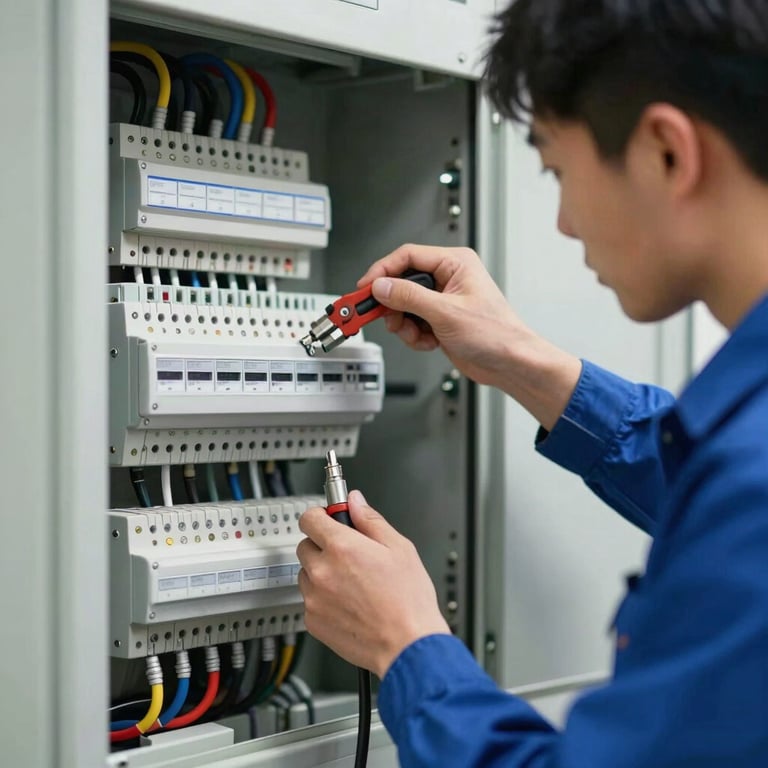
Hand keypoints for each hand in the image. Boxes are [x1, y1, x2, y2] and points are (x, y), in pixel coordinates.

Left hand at [296, 490, 450, 678]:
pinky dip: (323, 600)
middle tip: (349, 557)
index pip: (309, 518)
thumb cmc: (408, 601)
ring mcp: (314, 598)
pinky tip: (349, 604)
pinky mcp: (313, 621)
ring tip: (353, 585)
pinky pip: (310, 600)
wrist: (407, 646)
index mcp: (342, 547)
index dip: (321, 516)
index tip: (328, 520)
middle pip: (305, 545)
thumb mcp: (400, 547)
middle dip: (323, 546)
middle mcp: (322, 571)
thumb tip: (355, 501)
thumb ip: (370, 520)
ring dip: (322, 574)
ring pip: (306, 574)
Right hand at [360, 243, 582, 430]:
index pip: (407, 256)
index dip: (382, 271)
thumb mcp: (445, 312)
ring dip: (404, 324)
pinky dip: (414, 335)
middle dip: (393, 304)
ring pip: (404, 305)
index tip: (364, 287)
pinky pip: (412, 322)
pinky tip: (428, 342)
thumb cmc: (496, 334)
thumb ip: (408, 297)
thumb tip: (381, 286)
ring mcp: (443, 300)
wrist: (510, 363)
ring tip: (416, 335)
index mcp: (455, 263)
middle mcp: (448, 278)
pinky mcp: (439, 319)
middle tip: (384, 317)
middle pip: (401, 282)